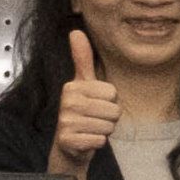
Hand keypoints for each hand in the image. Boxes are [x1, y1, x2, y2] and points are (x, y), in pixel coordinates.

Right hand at [44, 28, 118, 175]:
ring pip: (108, 126)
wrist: (69, 147)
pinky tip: (86, 141)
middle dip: (109, 119)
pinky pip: (101, 140)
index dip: (110, 102)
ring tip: (90, 130)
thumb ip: (82, 59)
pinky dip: (98, 143)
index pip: (112, 93)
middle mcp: (67, 102)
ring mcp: (66, 121)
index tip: (96, 106)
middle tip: (94, 120)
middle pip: (113, 110)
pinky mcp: (69, 140)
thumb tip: (75, 31)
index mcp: (72, 86)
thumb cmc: (81, 114)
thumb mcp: (83, 85)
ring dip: (103, 131)